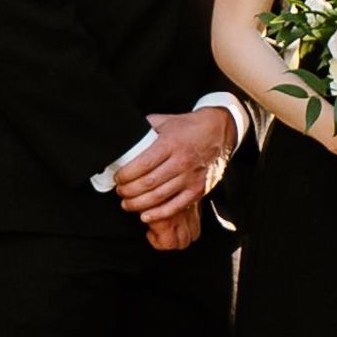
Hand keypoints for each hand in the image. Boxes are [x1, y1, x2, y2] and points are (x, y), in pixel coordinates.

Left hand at [108, 102, 236, 244]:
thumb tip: (125, 134)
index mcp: (171, 143)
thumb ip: (146, 127)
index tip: (117, 178)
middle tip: (120, 191)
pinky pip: (176, 206)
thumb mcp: (166, 121)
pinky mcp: (198, 189)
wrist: (219, 131)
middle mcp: (182, 161)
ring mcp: (191, 177)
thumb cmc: (189, 127)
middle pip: (148, 182)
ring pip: (159, 196)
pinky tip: (145, 216)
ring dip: (138, 203)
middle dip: (128, 191)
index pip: (142, 164)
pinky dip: (159, 213)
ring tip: (127, 204)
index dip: (125, 175)